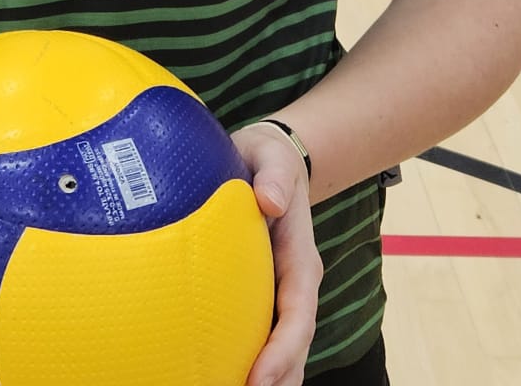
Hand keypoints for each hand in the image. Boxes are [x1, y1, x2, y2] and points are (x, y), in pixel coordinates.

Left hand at [230, 123, 322, 385]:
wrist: (272, 161)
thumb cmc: (268, 159)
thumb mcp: (273, 157)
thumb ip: (275, 176)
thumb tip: (269, 201)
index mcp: (300, 259)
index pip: (297, 313)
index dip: (282, 350)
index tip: (258, 380)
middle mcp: (295, 286)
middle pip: (294, 347)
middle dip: (278, 381)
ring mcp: (281, 295)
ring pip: (282, 351)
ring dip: (269, 380)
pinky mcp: (262, 296)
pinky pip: (259, 336)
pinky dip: (249, 364)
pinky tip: (220, 376)